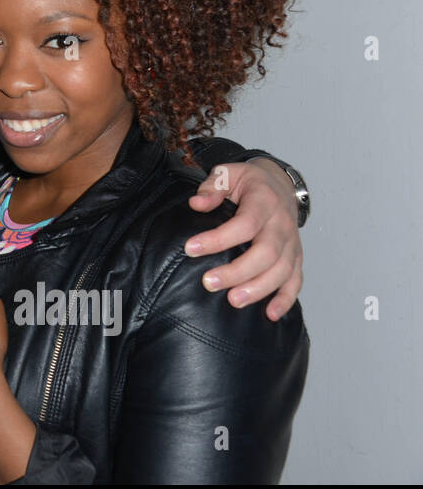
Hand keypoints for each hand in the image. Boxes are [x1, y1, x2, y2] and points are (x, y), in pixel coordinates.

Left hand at [187, 159, 302, 319]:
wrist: (279, 184)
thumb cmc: (248, 182)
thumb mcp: (228, 174)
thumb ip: (212, 187)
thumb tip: (197, 204)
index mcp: (264, 202)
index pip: (244, 224)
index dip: (218, 239)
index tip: (190, 249)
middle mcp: (282, 224)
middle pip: (266, 253)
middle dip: (237, 271)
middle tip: (209, 283)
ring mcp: (292, 243)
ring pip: (282, 270)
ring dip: (259, 289)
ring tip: (233, 300)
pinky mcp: (296, 257)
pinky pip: (296, 280)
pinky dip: (285, 299)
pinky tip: (269, 314)